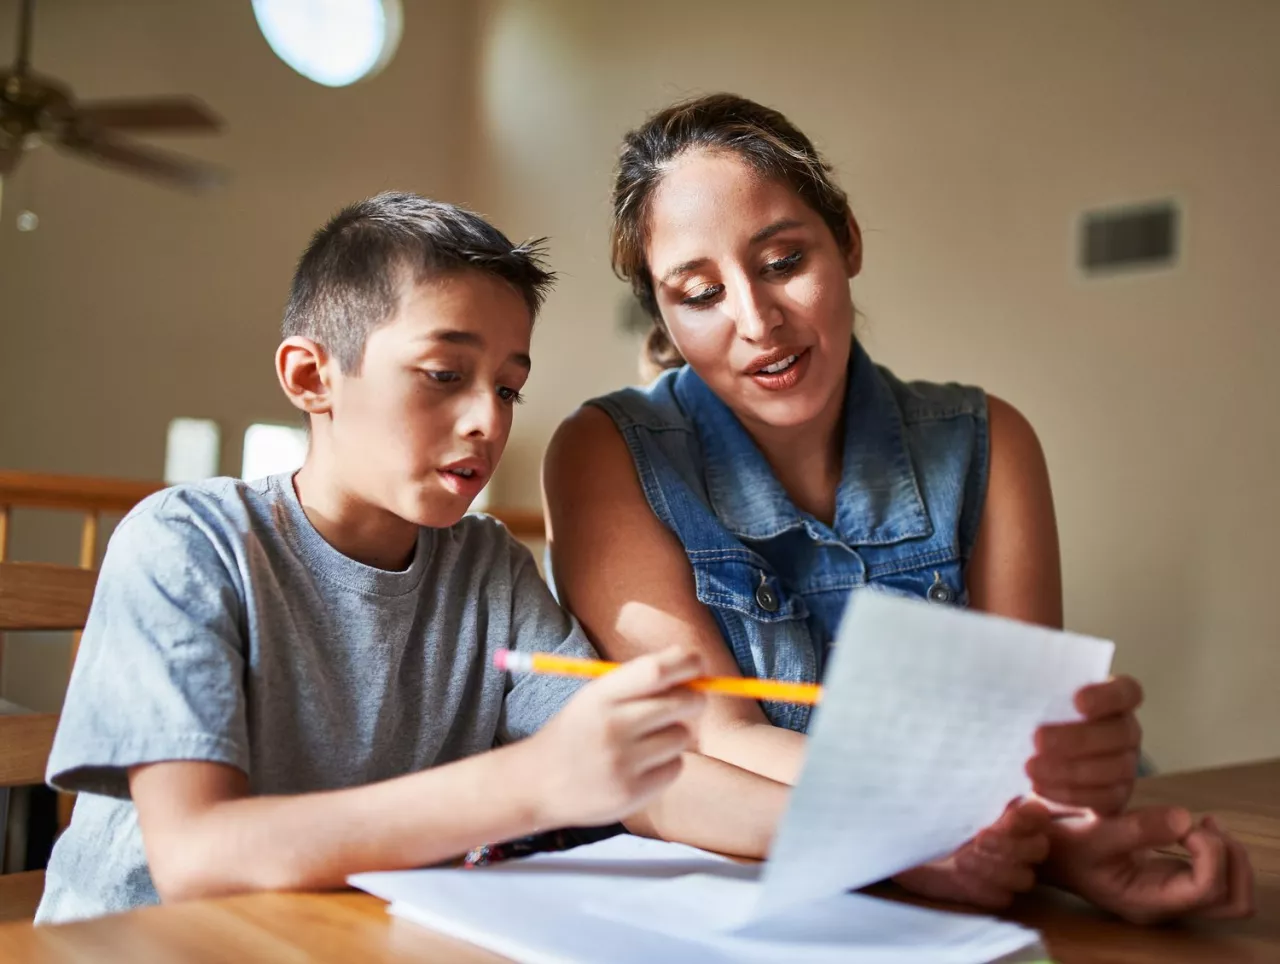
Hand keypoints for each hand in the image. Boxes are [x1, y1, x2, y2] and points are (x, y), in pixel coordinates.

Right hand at [527, 646, 704, 827]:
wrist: (536, 783)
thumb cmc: (577, 732)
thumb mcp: (594, 697)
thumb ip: (638, 681)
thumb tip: (693, 665)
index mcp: (600, 696)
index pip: (655, 671)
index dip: (685, 662)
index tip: (697, 663)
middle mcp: (612, 727)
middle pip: (681, 703)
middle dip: (694, 698)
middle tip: (689, 700)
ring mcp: (623, 763)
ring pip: (682, 736)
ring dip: (676, 734)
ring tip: (649, 740)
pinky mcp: (633, 793)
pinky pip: (676, 767)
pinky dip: (668, 763)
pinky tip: (643, 764)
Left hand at [893, 798, 1051, 909]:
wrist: (905, 836)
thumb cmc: (926, 806)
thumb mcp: (939, 791)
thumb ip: (960, 788)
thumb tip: (965, 770)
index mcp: (1010, 808)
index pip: (1037, 814)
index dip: (1026, 816)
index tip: (1006, 813)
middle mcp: (1018, 839)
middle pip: (1037, 849)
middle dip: (1010, 845)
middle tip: (979, 838)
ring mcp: (1008, 869)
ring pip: (1023, 877)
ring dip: (994, 869)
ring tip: (961, 859)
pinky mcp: (991, 892)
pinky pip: (1001, 897)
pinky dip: (982, 887)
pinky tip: (959, 876)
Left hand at [1027, 675, 1142, 813]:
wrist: (1040, 760)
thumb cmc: (1040, 717)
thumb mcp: (1039, 701)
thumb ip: (1036, 693)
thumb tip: (1010, 685)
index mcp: (1114, 700)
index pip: (1126, 692)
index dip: (1107, 696)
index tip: (1078, 701)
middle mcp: (1126, 731)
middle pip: (1120, 734)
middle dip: (1079, 739)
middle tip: (1038, 739)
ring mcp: (1126, 765)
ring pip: (1113, 769)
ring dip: (1070, 770)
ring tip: (1031, 768)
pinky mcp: (1116, 795)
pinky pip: (1102, 797)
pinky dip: (1069, 793)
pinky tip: (1040, 786)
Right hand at [1045, 806, 1255, 923]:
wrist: (1044, 853)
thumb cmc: (1063, 845)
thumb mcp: (1092, 833)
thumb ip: (1136, 828)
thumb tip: (1185, 818)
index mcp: (1147, 900)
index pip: (1207, 888)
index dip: (1209, 851)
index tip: (1183, 822)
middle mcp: (1166, 905)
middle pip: (1233, 901)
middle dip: (1232, 859)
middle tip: (1206, 826)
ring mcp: (1171, 895)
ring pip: (1231, 893)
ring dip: (1230, 856)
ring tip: (1203, 824)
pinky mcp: (1171, 881)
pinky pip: (1217, 879)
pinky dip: (1219, 852)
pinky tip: (1196, 827)